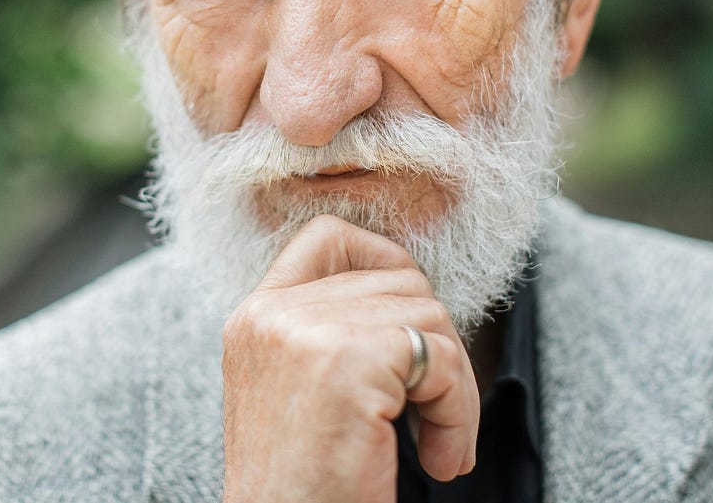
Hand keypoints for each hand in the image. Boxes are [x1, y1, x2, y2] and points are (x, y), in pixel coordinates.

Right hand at [221, 215, 478, 501]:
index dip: (386, 263)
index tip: (408, 333)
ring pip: (430, 317)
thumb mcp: (300, 391)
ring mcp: (304, 333)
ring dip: (454, 387)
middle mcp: (271, 314)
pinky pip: (440, 359)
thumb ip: (333, 331)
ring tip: (435, 444)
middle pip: (401, 279)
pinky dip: (458, 411)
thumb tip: (413, 290)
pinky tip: (438, 459)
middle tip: (432, 413)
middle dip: (437, 347)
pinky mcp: (344, 363)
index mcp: (255, 315)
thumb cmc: (305, 486)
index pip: (329, 235)